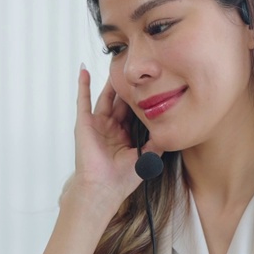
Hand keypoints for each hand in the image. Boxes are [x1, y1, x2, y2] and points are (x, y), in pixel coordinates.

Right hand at [68, 66, 161, 210]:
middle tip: (138, 70)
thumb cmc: (121, 179)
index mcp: (125, 134)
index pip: (135, 110)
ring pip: (106, 97)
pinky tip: (84, 70)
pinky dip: (82, 85)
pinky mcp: (84, 123)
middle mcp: (111, 127)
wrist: (103, 189)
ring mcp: (97, 124)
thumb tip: (171, 130)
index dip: (143, 98)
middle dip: (129, 86)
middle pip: (122, 101)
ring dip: (111, 82)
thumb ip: (158, 143)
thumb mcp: (147, 158)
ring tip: (116, 65)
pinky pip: (83, 100)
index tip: (153, 83)